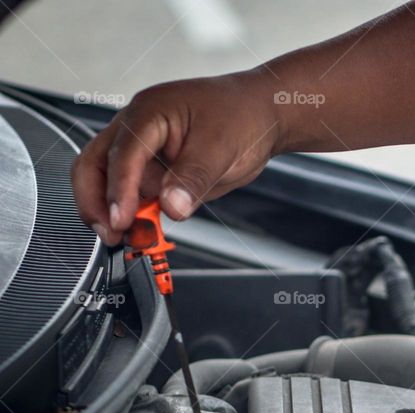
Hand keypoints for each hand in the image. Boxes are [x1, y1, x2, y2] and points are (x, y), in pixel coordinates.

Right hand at [72, 70, 284, 244]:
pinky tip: (141, 231)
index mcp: (149, 113)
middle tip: (112, 233)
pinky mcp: (151, 170)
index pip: (122, 154)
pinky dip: (130, 213)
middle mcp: (136, 129)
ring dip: (108, 210)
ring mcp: (141, 150)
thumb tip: (172, 207)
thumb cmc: (241, 115)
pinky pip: (131, 193)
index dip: (119, 190)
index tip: (122, 219)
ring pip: (104, 180)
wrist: (259, 114)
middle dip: (95, 202)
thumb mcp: (222, 148)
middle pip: (93, 165)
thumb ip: (194, 178)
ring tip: (126, 237)